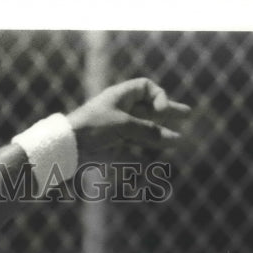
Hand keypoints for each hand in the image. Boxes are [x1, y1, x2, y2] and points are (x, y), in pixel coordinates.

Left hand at [66, 77, 190, 159]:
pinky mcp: (112, 149)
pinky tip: (154, 164)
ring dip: (159, 137)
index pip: (146, 88)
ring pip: (143, 132)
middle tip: (187, 114)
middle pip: (149, 110)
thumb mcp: (124, 125)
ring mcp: (117, 131)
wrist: (65, 147)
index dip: (159, 97)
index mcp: (121, 97)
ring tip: (177, 142)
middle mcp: (121, 111)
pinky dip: (143, 158)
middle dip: (167, 114)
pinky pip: (133, 152)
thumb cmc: (91, 127)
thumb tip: (176, 139)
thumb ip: (150, 131)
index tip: (162, 111)